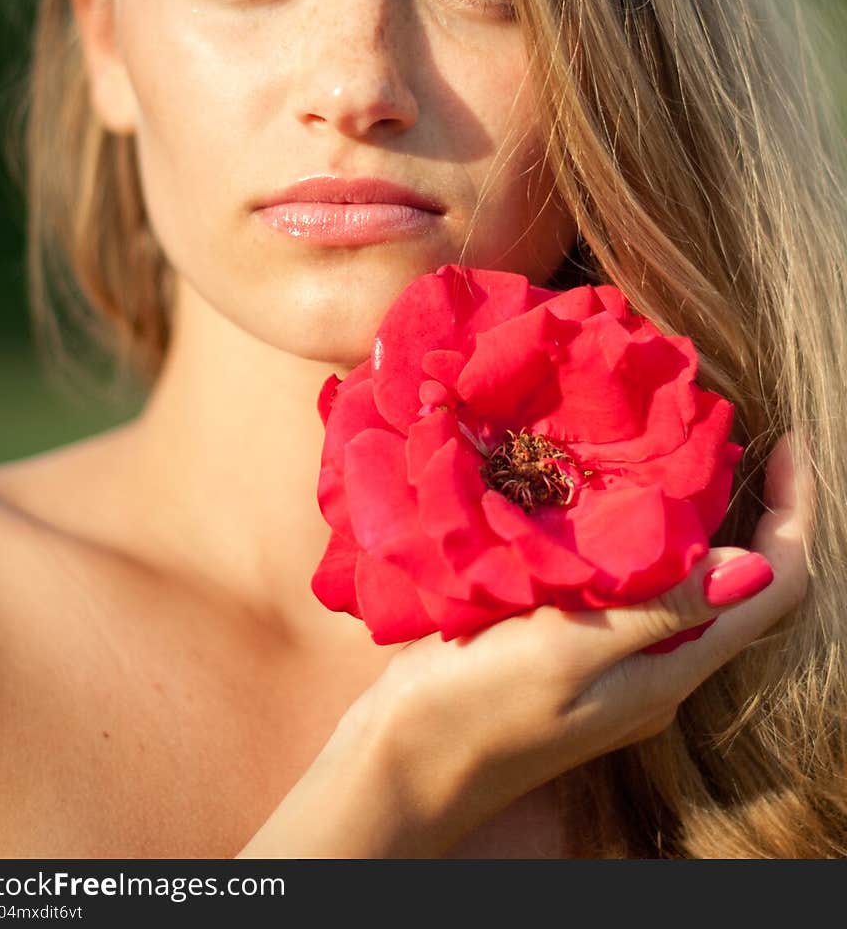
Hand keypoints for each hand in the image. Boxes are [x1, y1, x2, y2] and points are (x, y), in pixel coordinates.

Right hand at [358, 431, 810, 852]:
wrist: (404, 765)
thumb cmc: (478, 709)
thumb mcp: (569, 652)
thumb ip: (657, 611)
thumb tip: (752, 566)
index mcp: (670, 670)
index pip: (771, 589)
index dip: (794, 514)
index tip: (790, 444)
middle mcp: (658, 667)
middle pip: (740, 582)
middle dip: (752, 507)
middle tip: (733, 433)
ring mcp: (618, 660)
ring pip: (687, 580)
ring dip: (698, 517)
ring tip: (679, 450)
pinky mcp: (576, 648)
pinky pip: (636, 584)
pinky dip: (644, 535)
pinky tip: (610, 498)